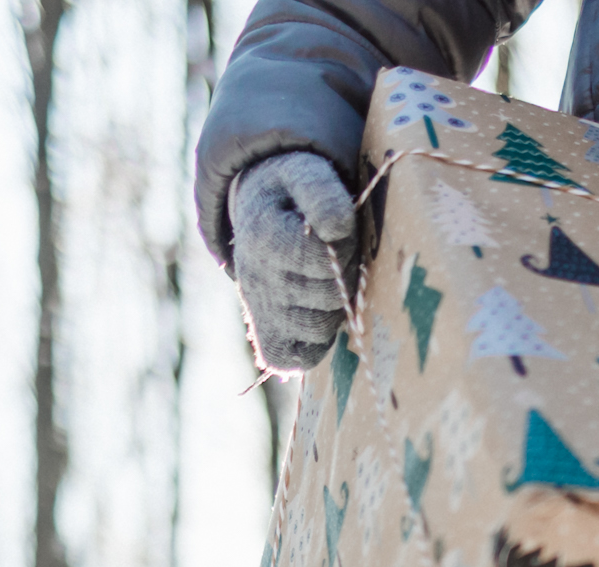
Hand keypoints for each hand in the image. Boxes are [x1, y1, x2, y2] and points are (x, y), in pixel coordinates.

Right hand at [230, 153, 357, 372]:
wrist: (264, 211)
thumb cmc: (295, 194)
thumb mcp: (307, 175)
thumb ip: (322, 193)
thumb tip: (335, 229)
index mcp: (264, 238)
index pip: (321, 257)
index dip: (342, 244)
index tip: (337, 229)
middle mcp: (256, 279)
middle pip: (327, 296)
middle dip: (342, 275)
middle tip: (333, 255)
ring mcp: (260, 310)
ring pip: (318, 328)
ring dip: (333, 307)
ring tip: (322, 279)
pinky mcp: (268, 334)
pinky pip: (297, 358)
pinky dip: (314, 342)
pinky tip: (317, 313)